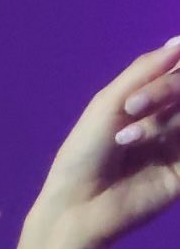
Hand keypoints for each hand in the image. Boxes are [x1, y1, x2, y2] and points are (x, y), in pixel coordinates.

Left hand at [30, 35, 179, 248]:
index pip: (177, 72)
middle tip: (132, 108)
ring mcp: (179, 146)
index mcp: (149, 100)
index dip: (174, 71)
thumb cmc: (85, 152)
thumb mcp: (110, 104)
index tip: (138, 93)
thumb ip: (146, 71)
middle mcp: (168, 119)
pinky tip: (139, 146)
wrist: (79, 206)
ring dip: (164, 121)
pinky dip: (176, 135)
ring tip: (125, 139)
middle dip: (169, 91)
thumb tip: (179, 41)